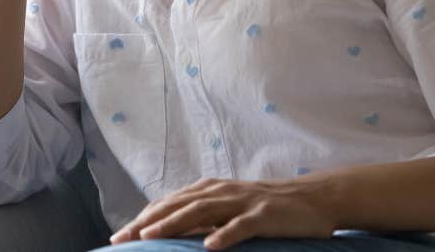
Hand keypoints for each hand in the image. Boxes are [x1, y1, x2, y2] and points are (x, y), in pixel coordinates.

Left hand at [108, 177, 338, 250]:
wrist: (314, 199)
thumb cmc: (269, 207)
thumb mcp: (232, 208)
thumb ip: (205, 216)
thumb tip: (173, 231)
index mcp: (212, 189)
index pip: (170, 203)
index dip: (143, 218)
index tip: (120, 236)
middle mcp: (222, 191)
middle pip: (178, 205)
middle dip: (147, 221)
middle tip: (122, 239)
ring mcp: (243, 202)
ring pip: (202, 211)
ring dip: (174, 224)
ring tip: (150, 238)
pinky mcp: (264, 215)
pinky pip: (241, 226)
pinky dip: (224, 235)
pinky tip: (209, 247)